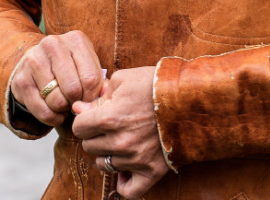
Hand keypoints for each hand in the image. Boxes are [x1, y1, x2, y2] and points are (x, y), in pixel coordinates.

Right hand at [10, 31, 103, 126]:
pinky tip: (54, 112)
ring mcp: (34, 60)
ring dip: (63, 110)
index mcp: (75, 40)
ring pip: (57, 100)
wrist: (37, 62)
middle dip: (77, 102)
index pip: (91, 78)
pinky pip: (42, 110)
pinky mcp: (20, 79)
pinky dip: (52, 118)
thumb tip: (105, 97)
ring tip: (64, 104)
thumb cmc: (70, 67)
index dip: (92, 96)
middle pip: (73, 89)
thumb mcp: (86, 66)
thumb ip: (99, 82)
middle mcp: (53, 45)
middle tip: (75, 103)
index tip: (88, 99)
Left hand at [72, 66, 167, 198]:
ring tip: (121, 142)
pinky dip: (123, 183)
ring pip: (104, 165)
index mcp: (110, 118)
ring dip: (108, 154)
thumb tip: (78, 109)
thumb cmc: (156, 84)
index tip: (94, 115)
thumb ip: (98, 96)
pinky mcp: (152, 171)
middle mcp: (120, 142)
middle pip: (89, 147)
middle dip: (96, 135)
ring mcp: (136, 159)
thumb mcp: (124, 80)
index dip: (85, 119)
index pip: (79, 128)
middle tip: (110, 126)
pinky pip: (129, 190)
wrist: (191, 97)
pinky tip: (126, 170)